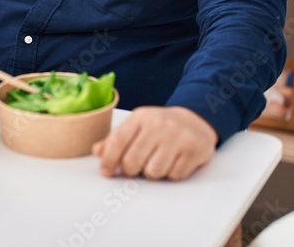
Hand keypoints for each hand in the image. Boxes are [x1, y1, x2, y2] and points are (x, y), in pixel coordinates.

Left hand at [92, 106, 216, 180]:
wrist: (196, 120)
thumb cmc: (161, 126)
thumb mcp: (138, 126)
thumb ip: (116, 139)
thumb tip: (97, 151)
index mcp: (141, 117)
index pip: (118, 140)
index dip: (109, 159)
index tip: (106, 172)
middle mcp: (159, 125)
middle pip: (133, 160)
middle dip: (131, 171)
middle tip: (134, 169)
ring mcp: (178, 137)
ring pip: (154, 171)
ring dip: (152, 173)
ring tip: (156, 163)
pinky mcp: (194, 150)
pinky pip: (174, 175)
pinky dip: (171, 174)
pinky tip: (173, 162)